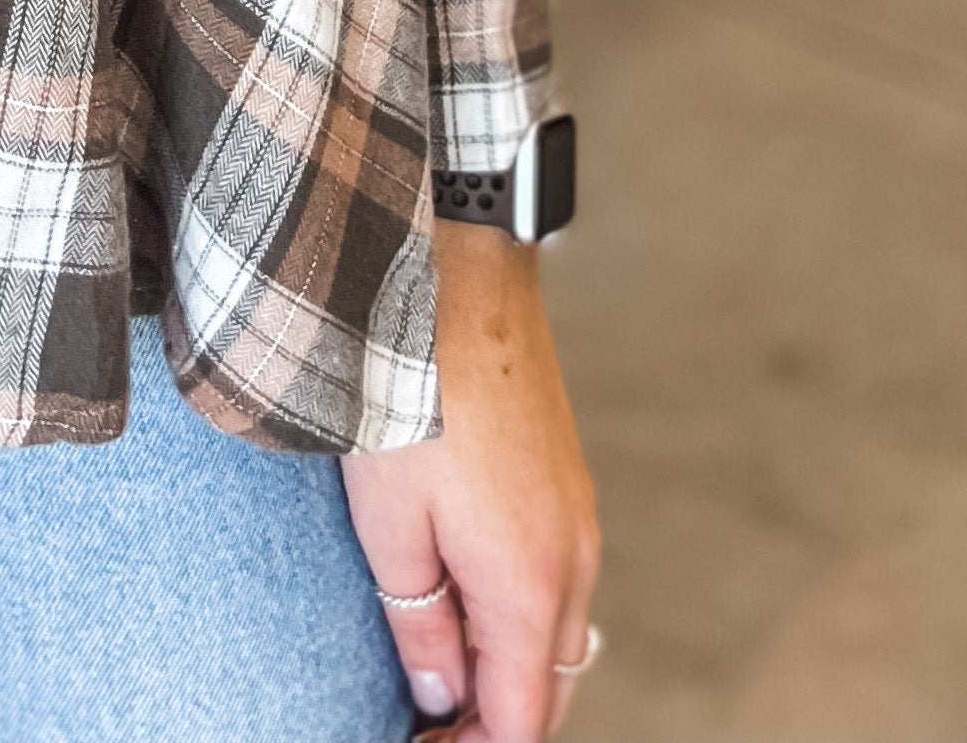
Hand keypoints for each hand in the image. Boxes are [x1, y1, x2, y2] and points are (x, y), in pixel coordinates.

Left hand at [341, 225, 600, 739]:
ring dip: (508, 667)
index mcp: (528, 586)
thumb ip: (420, 623)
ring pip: (558, 633)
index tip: (421, 742)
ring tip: (436, 667)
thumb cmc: (409, 388)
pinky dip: (520, 613)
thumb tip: (443, 696)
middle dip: (495, 720)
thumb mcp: (388, 523)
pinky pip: (559, 577)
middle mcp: (573, 560)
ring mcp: (578, 514)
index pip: (521, 722)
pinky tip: (465, 593)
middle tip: (425, 721)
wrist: (458, 271)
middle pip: (548, 687)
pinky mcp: (566, 476)